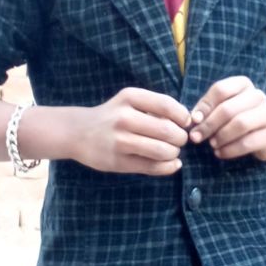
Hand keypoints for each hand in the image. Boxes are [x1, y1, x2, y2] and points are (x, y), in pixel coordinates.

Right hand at [73, 87, 190, 175]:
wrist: (78, 132)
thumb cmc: (112, 114)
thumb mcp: (129, 101)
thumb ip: (155, 107)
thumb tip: (187, 121)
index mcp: (130, 97)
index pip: (167, 105)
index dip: (183, 116)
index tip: (186, 122)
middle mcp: (124, 117)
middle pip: (167, 130)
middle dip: (181, 137)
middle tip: (180, 140)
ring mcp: (119, 141)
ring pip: (161, 151)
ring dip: (174, 153)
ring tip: (173, 151)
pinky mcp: (117, 162)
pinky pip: (151, 167)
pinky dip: (168, 167)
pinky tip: (172, 164)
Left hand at [188, 76, 265, 161]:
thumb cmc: (239, 117)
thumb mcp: (223, 108)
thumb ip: (208, 109)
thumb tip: (195, 119)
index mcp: (244, 84)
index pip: (221, 89)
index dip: (205, 106)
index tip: (194, 120)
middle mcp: (258, 96)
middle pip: (228, 108)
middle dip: (209, 125)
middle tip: (196, 137)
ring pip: (240, 124)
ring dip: (221, 136)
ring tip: (211, 144)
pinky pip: (247, 142)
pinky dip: (230, 150)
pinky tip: (220, 153)